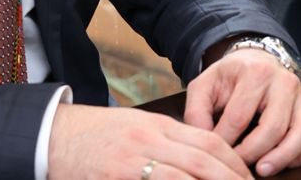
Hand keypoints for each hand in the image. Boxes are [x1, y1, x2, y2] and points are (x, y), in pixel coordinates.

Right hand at [47, 103, 248, 179]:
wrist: (52, 136)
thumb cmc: (97, 135)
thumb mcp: (137, 128)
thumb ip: (167, 141)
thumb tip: (201, 157)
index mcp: (159, 126)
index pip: (209, 142)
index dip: (234, 162)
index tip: (248, 177)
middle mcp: (151, 140)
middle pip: (204, 160)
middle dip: (231, 178)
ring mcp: (133, 161)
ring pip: (185, 176)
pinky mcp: (117, 177)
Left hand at [185, 46, 300, 176]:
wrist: (256, 61)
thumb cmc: (230, 78)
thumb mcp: (205, 86)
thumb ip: (197, 112)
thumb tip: (204, 140)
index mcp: (256, 72)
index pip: (239, 117)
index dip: (225, 142)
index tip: (215, 153)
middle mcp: (285, 81)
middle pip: (273, 127)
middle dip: (252, 153)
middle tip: (238, 166)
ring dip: (282, 158)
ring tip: (262, 170)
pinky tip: (285, 161)